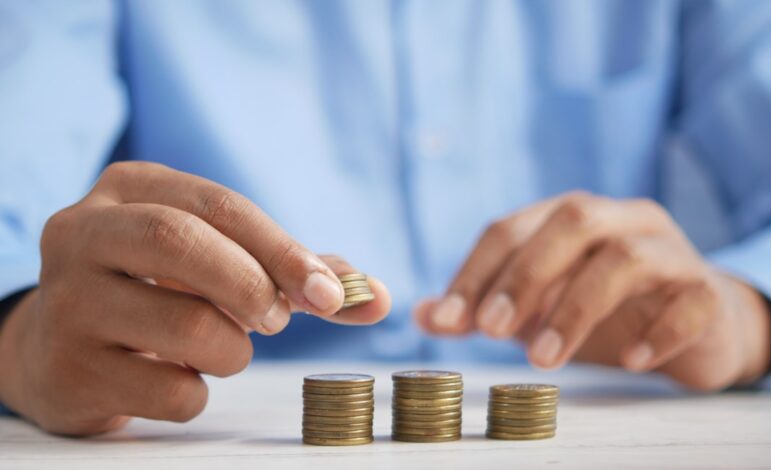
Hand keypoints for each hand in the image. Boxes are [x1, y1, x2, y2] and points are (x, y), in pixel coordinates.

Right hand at [0, 162, 390, 434]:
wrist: (60, 347)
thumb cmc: (159, 291)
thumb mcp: (215, 260)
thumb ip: (295, 273)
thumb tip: (377, 296)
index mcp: (130, 189)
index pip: (219, 204)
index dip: (284, 249)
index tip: (331, 294)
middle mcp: (84, 233)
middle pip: (183, 243)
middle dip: (253, 286)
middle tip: (277, 321)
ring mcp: (66, 302)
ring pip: (186, 327)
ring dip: (232, 350)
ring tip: (220, 348)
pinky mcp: (67, 369)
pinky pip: (169, 391)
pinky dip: (197, 392)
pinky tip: (176, 377)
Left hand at [416, 192, 770, 390]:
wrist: (696, 324)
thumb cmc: (604, 309)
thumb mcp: (536, 308)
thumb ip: (482, 308)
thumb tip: (422, 315)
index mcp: (569, 217)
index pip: (511, 228)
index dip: (475, 271)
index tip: (447, 319)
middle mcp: (620, 220)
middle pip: (571, 222)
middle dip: (525, 276)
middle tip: (491, 330)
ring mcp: (669, 251)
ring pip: (625, 258)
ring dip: (576, 308)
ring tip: (544, 360)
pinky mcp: (707, 291)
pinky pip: (689, 301)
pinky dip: (657, 331)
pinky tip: (630, 361)